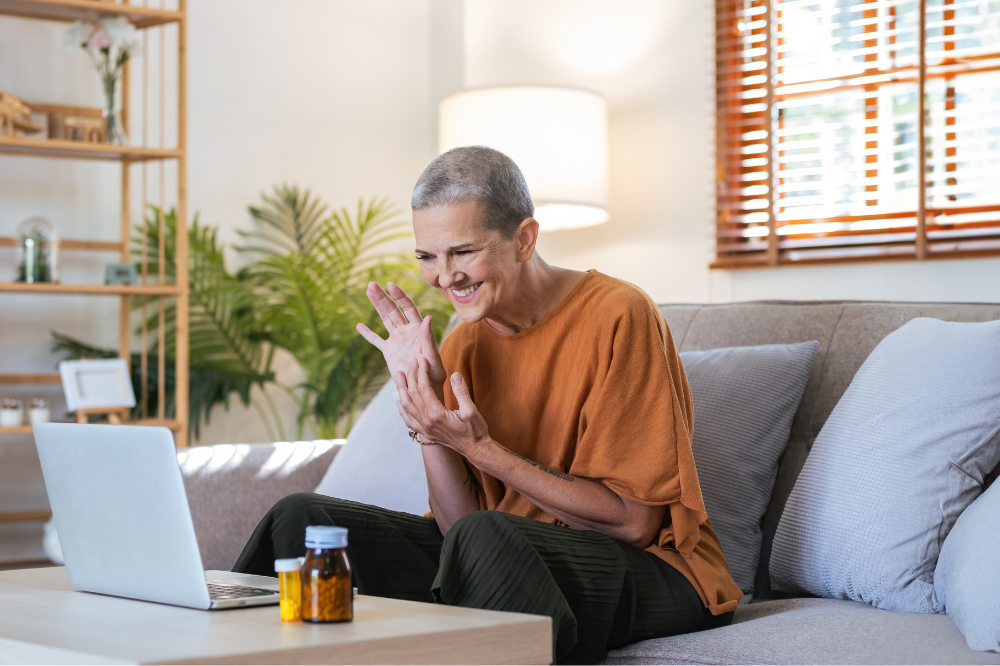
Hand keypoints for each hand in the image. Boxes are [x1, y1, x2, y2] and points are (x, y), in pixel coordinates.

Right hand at [357, 282, 446, 397]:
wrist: (424, 387)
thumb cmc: (433, 373)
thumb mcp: (432, 356)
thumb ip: (428, 338)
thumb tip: (428, 318)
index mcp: (418, 329)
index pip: (408, 307)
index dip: (399, 296)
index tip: (390, 285)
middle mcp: (407, 331)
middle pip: (393, 310)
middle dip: (382, 297)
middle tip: (371, 284)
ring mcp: (397, 340)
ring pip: (385, 319)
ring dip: (377, 306)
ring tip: (368, 291)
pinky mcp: (389, 352)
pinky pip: (376, 341)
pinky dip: (368, 334)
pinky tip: (359, 326)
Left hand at [395, 358, 488, 456]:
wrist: (476, 450)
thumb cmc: (476, 430)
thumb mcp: (471, 410)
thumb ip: (461, 392)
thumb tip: (455, 375)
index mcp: (436, 414)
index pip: (424, 389)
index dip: (422, 372)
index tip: (422, 360)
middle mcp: (427, 422)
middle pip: (413, 395)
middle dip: (411, 377)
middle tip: (410, 362)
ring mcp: (425, 429)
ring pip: (408, 406)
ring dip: (402, 390)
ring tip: (398, 376)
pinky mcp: (426, 433)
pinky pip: (409, 421)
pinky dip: (402, 410)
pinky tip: (399, 402)